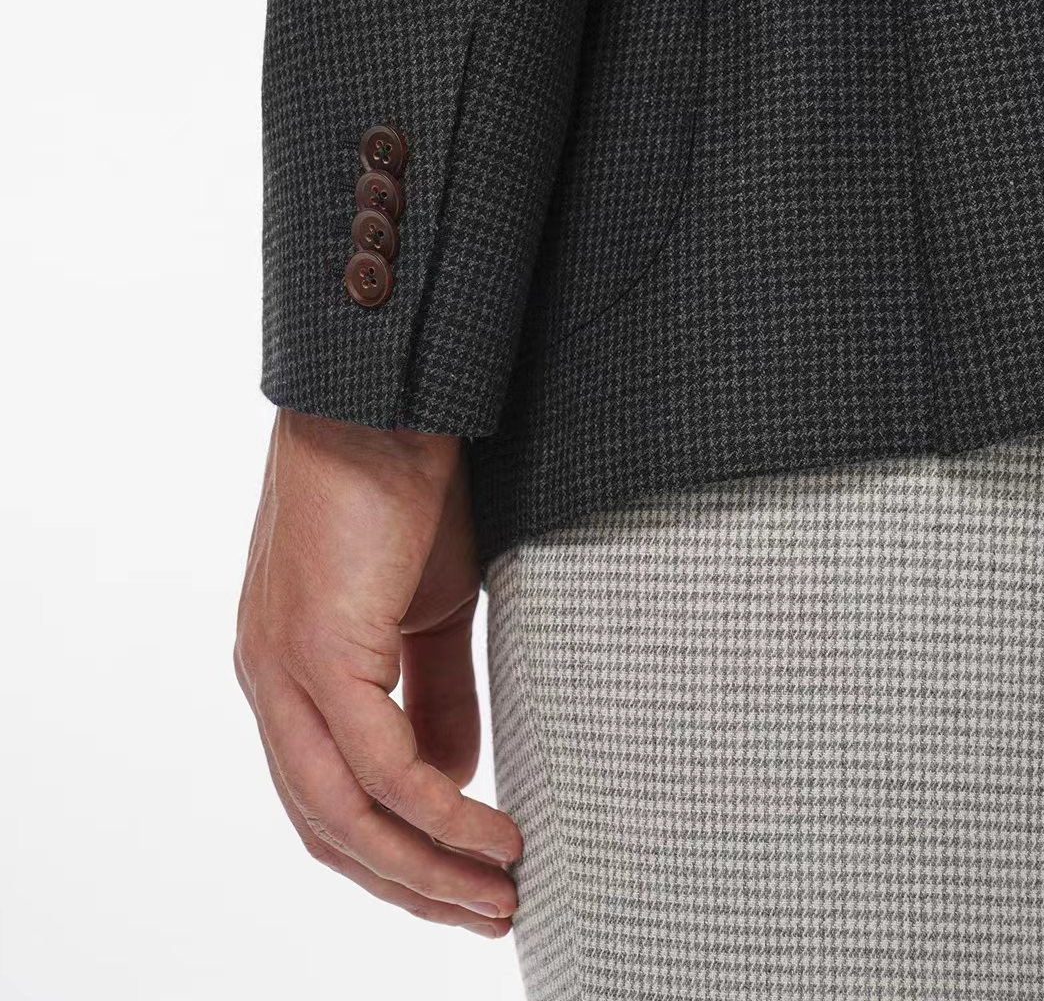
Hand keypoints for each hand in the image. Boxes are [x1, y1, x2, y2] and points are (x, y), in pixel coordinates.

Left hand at [233, 407, 522, 937]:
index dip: (392, 857)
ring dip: (426, 869)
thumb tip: (453, 783)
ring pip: (345, 815)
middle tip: (488, 915)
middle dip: (411, 885)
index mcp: (288, 674)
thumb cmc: (406, 492)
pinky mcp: (318, 650)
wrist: (386, 403)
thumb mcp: (430, 612)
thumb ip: (434, 697)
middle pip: (328, 829)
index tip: (462, 886)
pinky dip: (438, 814)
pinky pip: (380, 767)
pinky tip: (492, 834)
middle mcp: (269, 684)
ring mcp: (283, 670)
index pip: (326, 801)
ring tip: (498, 895)